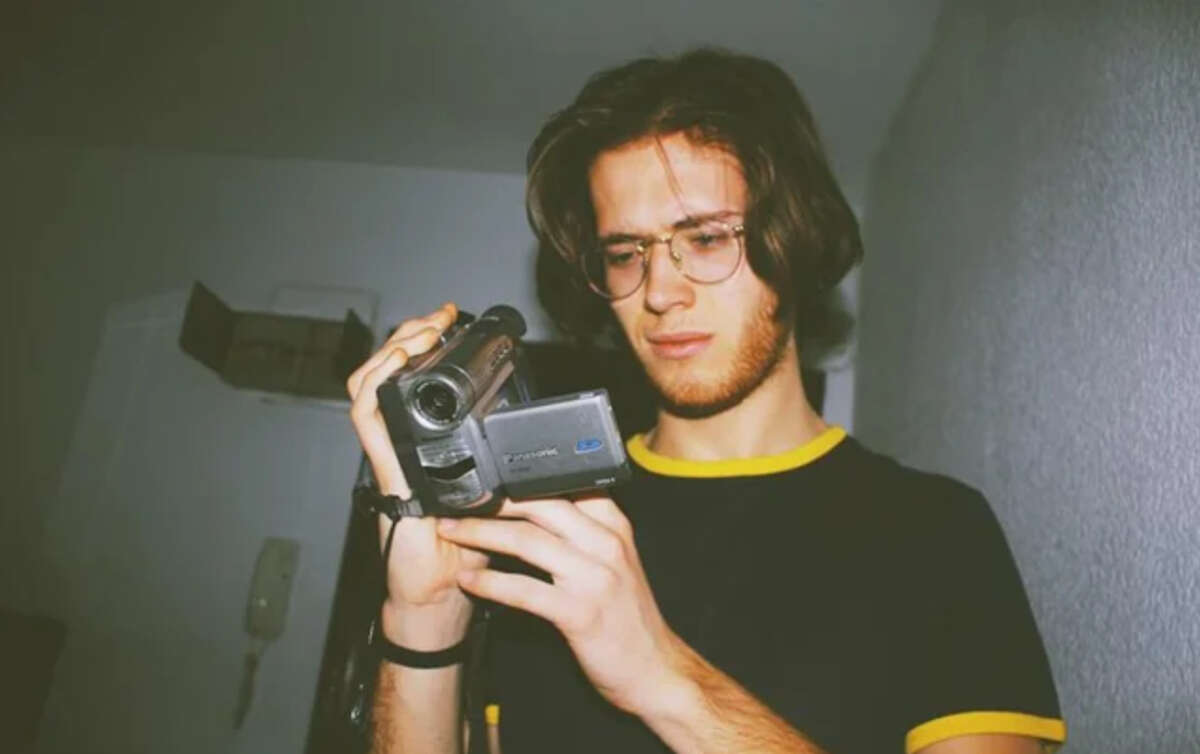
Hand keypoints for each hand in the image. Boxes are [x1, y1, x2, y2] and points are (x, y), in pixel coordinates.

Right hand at [345, 301, 487, 646]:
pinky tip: (393, 369)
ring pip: (370, 387)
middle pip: (390, 373)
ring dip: (390, 353)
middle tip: (435, 317)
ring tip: (418, 332)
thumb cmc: (468, 549)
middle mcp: (404, 444)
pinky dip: (375, 389)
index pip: (418, 380)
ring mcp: (389, 456)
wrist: (443, 592)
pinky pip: (368, 422)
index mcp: (430, 443)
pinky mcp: (383, 473)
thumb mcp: (501, 493)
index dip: (427, 345)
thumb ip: (511, 461)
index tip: (451, 320)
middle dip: (409, 336)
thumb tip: (545, 434)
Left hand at [436, 496, 687, 715]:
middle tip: (457, 500)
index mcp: (614, 524)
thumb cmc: (628, 616)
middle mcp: (606, 543)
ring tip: (450, 532)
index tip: (484, 480)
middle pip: (540, 504)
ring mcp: (595, 577)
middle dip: (492, 499)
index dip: (519, 479)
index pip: (564, 484)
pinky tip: (469, 581)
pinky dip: (491, 583)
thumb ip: (584, 530)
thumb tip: (536, 506)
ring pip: (527, 541)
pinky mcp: (580, 613)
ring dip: (480, 534)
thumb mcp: (615, 559)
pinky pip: (525, 590)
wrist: (655, 669)